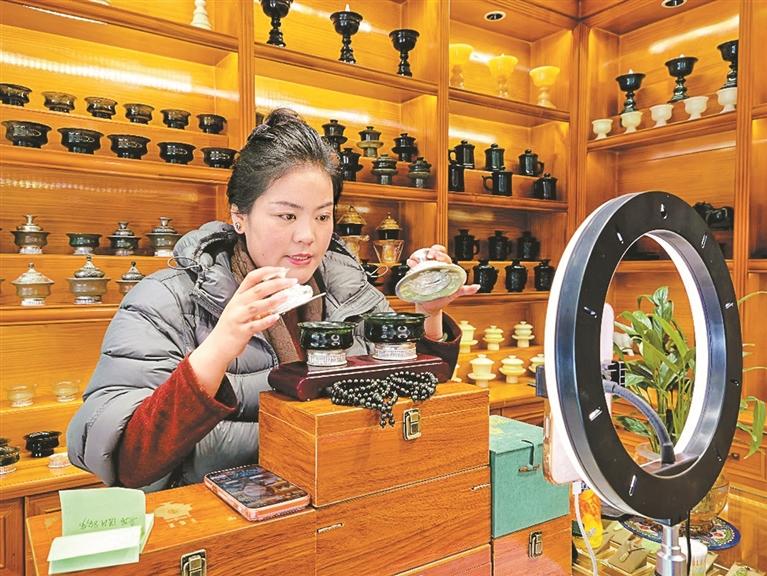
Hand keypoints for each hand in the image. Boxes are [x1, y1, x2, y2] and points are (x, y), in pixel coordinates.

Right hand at [189, 267, 295, 393]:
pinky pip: (255, 325)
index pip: (252, 277)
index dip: (267, 272)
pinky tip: (276, 317)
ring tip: (287, 296)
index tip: (282, 271)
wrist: (217, 346)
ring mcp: (238, 318)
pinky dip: (266, 320)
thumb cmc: (231, 327)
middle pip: (258, 289)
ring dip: (273, 300)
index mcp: (238, 296)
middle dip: (276, 283)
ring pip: (256, 306)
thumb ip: (257, 302)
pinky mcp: (240, 332)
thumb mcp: (241, 309)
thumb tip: (279, 295)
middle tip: (291, 282)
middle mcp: (237, 305)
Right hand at [406, 244, 479, 319]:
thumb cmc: (443, 297)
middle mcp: (436, 266)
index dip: (440, 254)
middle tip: (429, 256)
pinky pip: (414, 264)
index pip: (444, 256)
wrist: (431, 306)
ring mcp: (426, 268)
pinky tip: (410, 263)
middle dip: (431, 251)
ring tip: (415, 260)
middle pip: (434, 252)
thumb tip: (477, 287)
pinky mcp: (417, 272)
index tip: (436, 256)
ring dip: (419, 255)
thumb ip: (466, 290)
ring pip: (423, 256)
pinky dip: (412, 263)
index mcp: (446, 268)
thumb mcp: (455, 292)